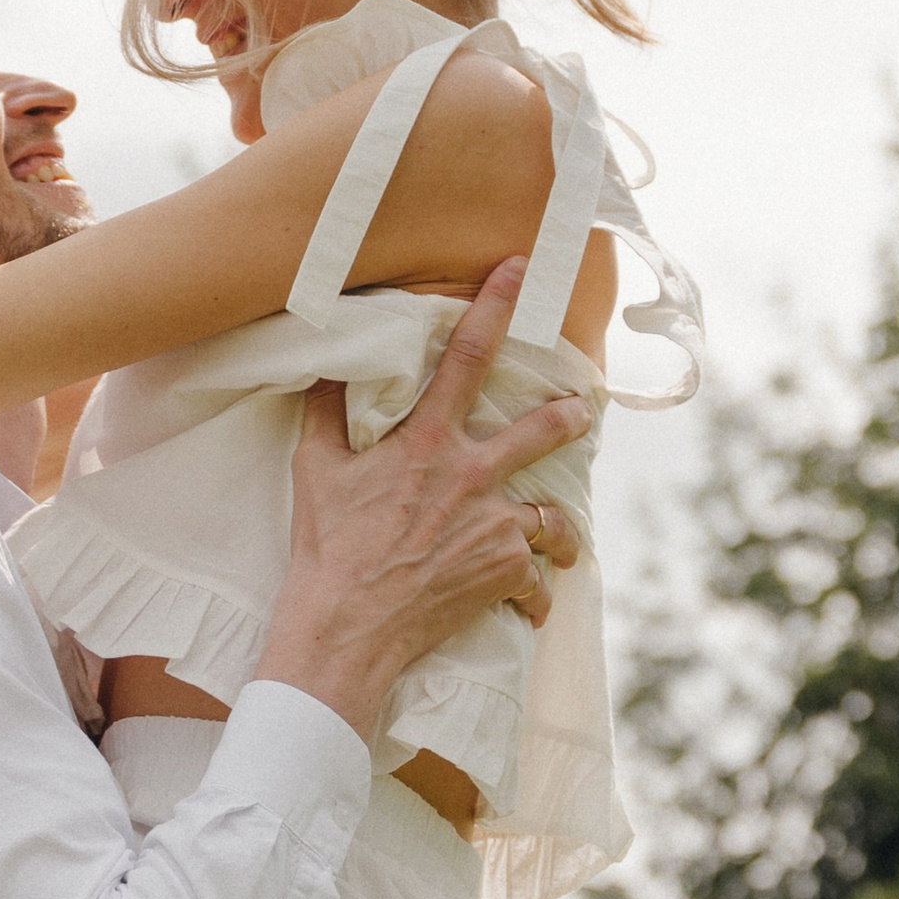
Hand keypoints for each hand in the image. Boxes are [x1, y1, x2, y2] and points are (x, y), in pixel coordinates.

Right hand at [258, 260, 589, 740]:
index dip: (494, 307)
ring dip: (562, 532)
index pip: (467, 358)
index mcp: (426, 443)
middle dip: (570, 419)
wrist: (347, 628)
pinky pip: (535, 580)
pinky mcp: (504, 573)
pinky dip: (534, 596)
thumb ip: (326, 414)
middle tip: (583, 414)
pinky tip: (531, 607)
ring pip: (553, 517)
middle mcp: (470, 477)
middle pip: (542, 433)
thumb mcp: (315, 471)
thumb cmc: (327, 550)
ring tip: (565, 544)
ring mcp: (494, 525)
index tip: (519, 269)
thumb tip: (325, 368)